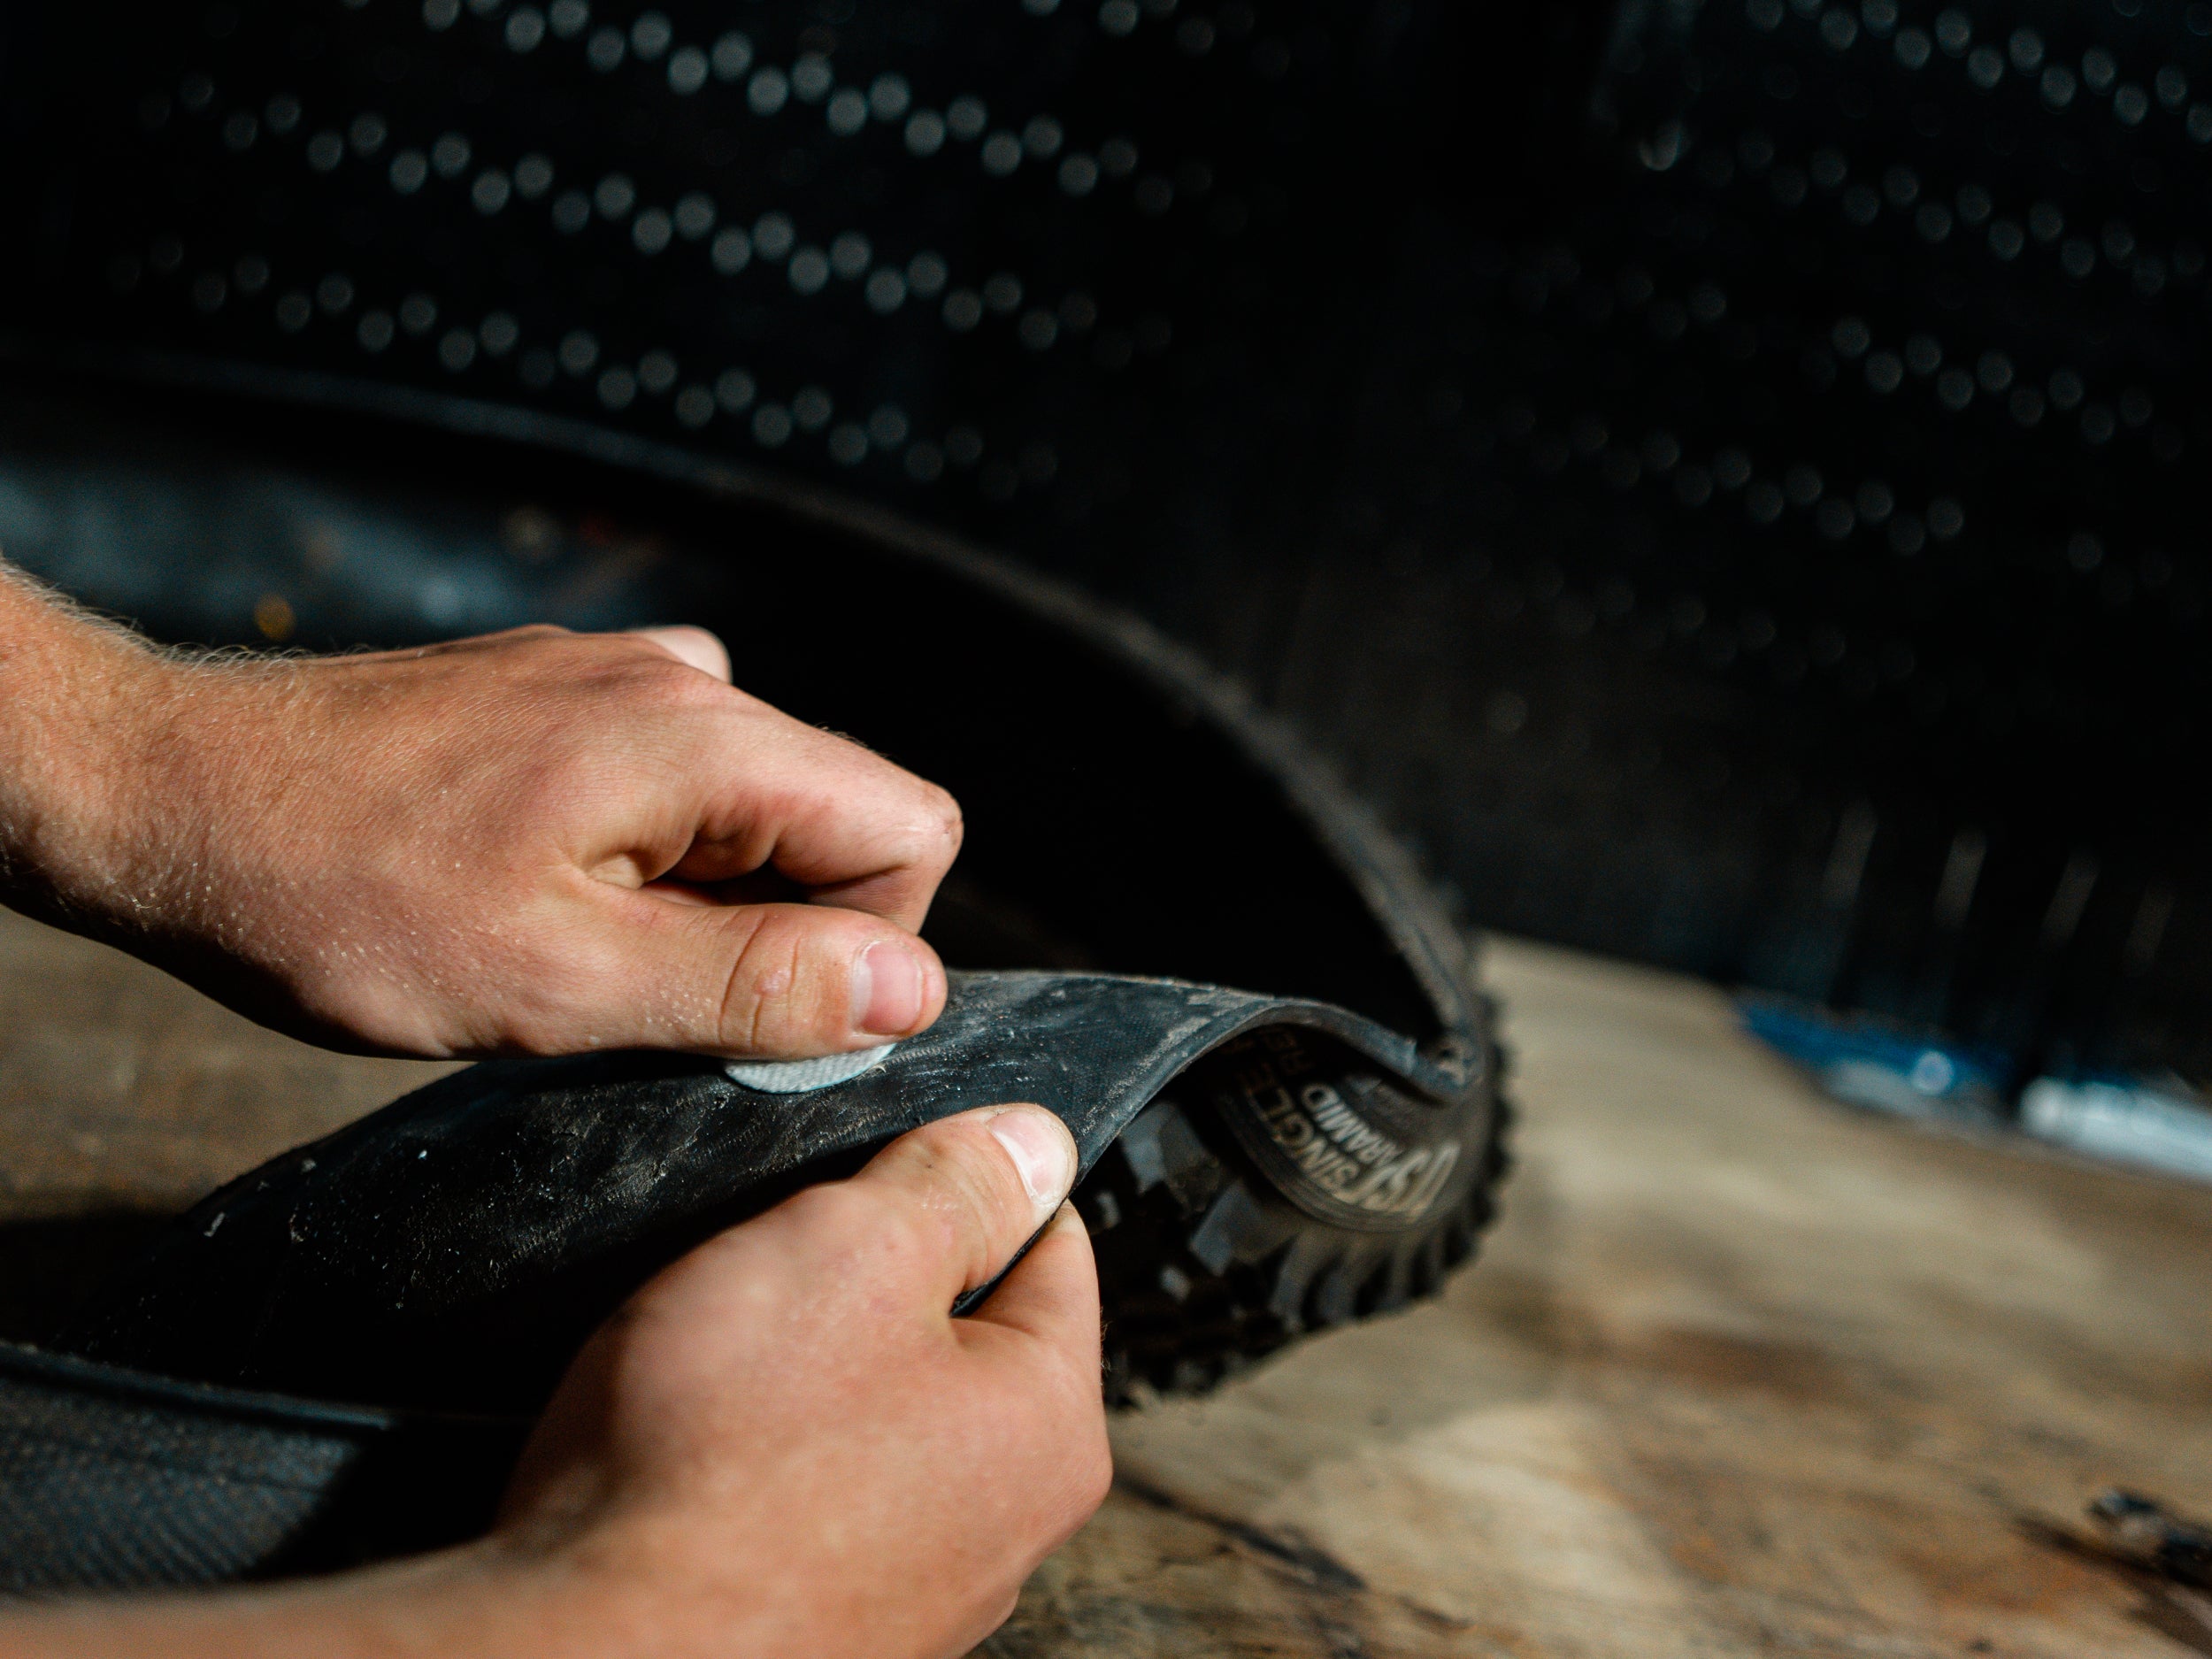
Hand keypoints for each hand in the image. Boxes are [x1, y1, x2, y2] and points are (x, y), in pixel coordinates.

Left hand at [0, 565, 959, 1057]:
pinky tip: (538, 887)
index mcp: (702, 738)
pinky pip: (674, 779)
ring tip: (570, 941)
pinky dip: (647, 853)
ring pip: (757, 805)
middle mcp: (683, 680)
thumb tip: (907, 988)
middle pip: (841, 814)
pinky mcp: (562, 692)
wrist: (161, 793)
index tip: (754, 1012)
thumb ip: (748, 984)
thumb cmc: (333, 895)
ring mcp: (617, 675)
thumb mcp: (553, 983)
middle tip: (637, 989)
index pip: (914, 827)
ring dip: (705, 897)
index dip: (869, 945)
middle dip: (775, 926)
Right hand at [0, 1105, 1111, 1658]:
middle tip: (795, 1189)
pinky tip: (683, 1391)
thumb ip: (947, 1183)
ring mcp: (901, 1580)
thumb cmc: (726, 1449)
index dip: (970, 1153)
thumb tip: (1026, 1126)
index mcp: (1037, 1414)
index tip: (900, 1106)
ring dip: (813, 1344)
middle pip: (955, 1330)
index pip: (1043, 1239)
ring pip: (873, 1408)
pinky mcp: (792, 1616)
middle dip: (887, 1256)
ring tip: (730, 1284)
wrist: (588, 1658)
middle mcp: (998, 1513)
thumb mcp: (849, 1257)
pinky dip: (753, 1428)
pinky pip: (797, 1486)